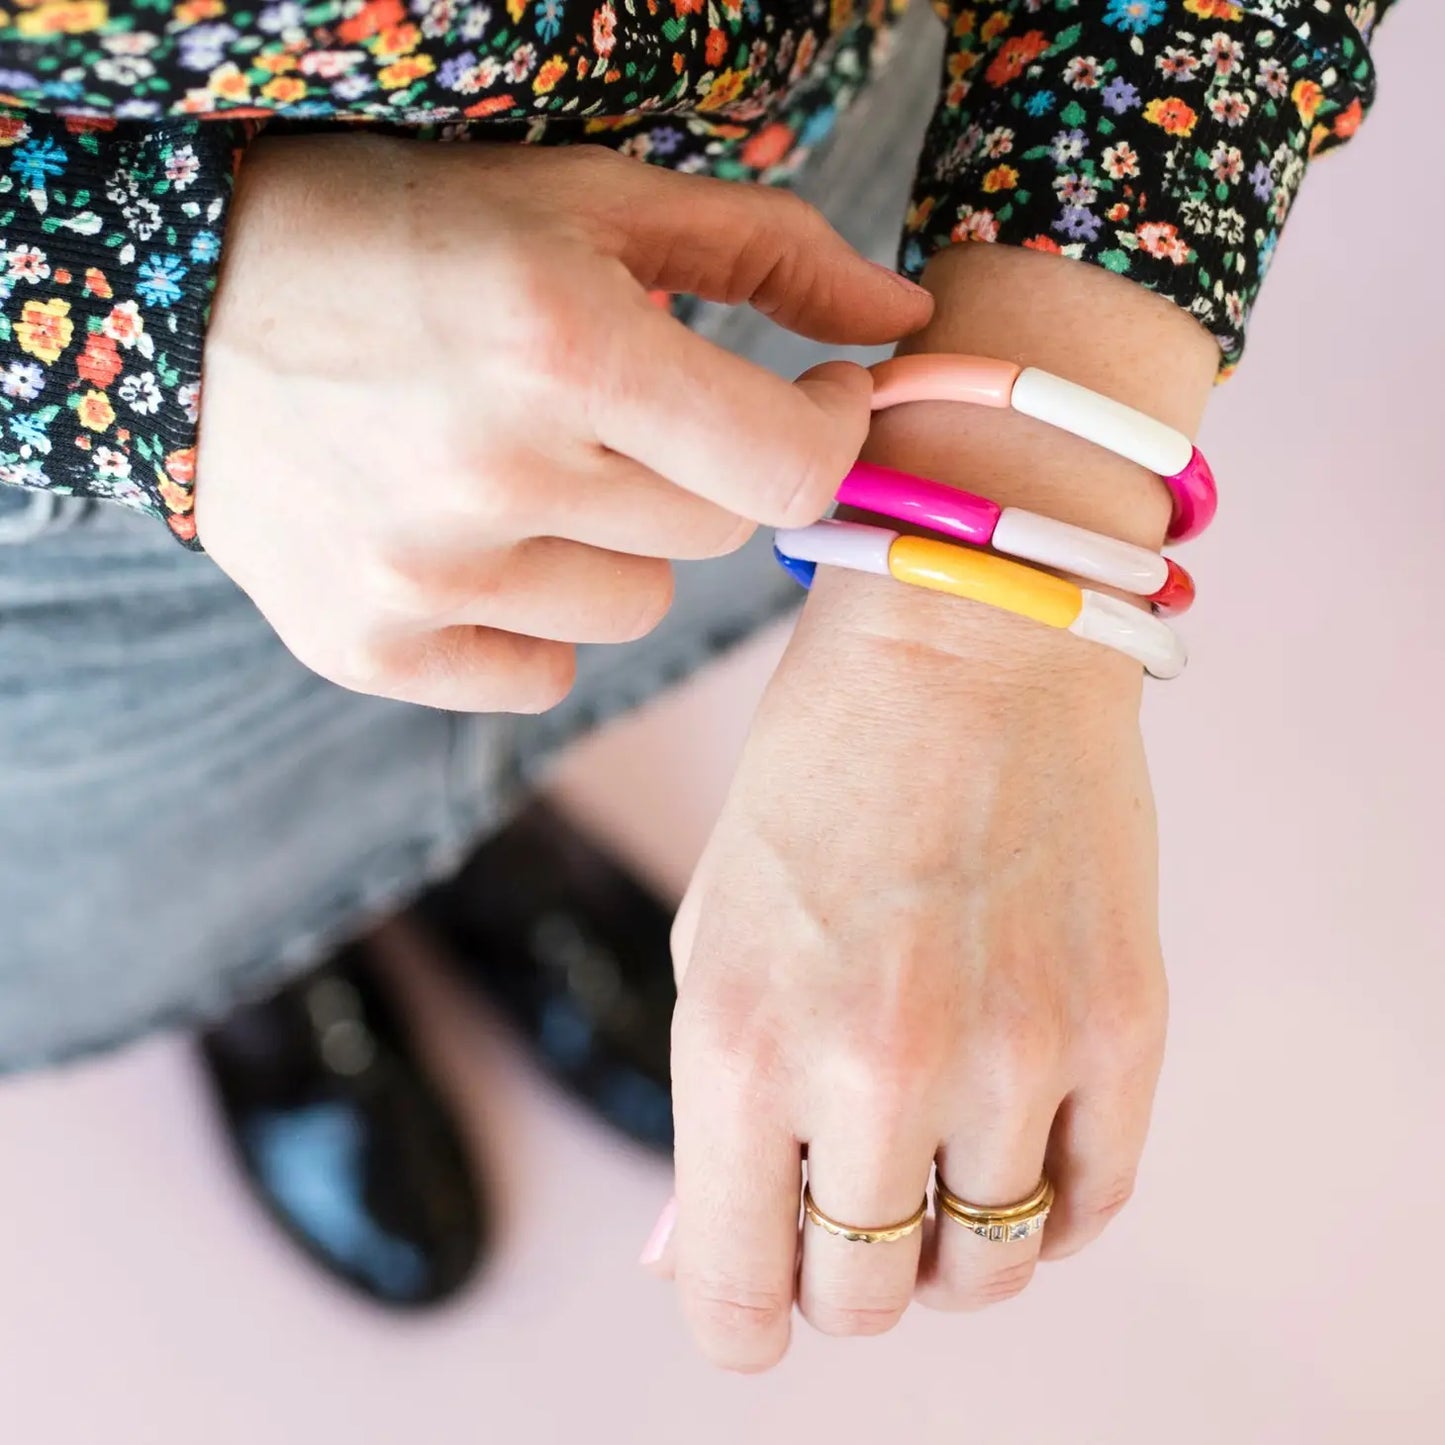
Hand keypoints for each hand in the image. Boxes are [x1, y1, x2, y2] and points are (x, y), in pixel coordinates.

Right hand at [195, 136, 931, 710]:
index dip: (830, 435)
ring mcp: (421, 580)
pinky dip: (533, 620)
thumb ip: (768, 255)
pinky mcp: (369, 648)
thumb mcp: (588, 199)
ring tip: (526, 467)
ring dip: (613, 544)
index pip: (789, 469)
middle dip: (698, 468)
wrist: (185, 304)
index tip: (815, 399)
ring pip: (635, 611)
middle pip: (715, 539)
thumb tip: (904, 325)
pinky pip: (542, 675)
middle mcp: (489, 476)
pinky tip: (475, 541)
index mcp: (560, 345)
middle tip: (621, 410)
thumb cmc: (406, 233)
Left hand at [663, 593, 1166, 1368]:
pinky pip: (1091, 1205)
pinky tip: (1012, 1136)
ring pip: (988, 1273)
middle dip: (841, 1276)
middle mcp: (875, 1068)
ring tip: (929, 1162)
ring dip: (947, 1243)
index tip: (754, 1300)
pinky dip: (1046, 1204)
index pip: (736, 1293)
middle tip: (843, 1204)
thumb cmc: (814, 778)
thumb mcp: (717, 934)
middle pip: (867, 1299)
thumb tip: (691, 1256)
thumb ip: (711, 1107)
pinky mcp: (1123, 1026)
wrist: (966, 640)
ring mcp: (1015, 1051)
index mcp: (741, 1043)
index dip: (737, 1318)